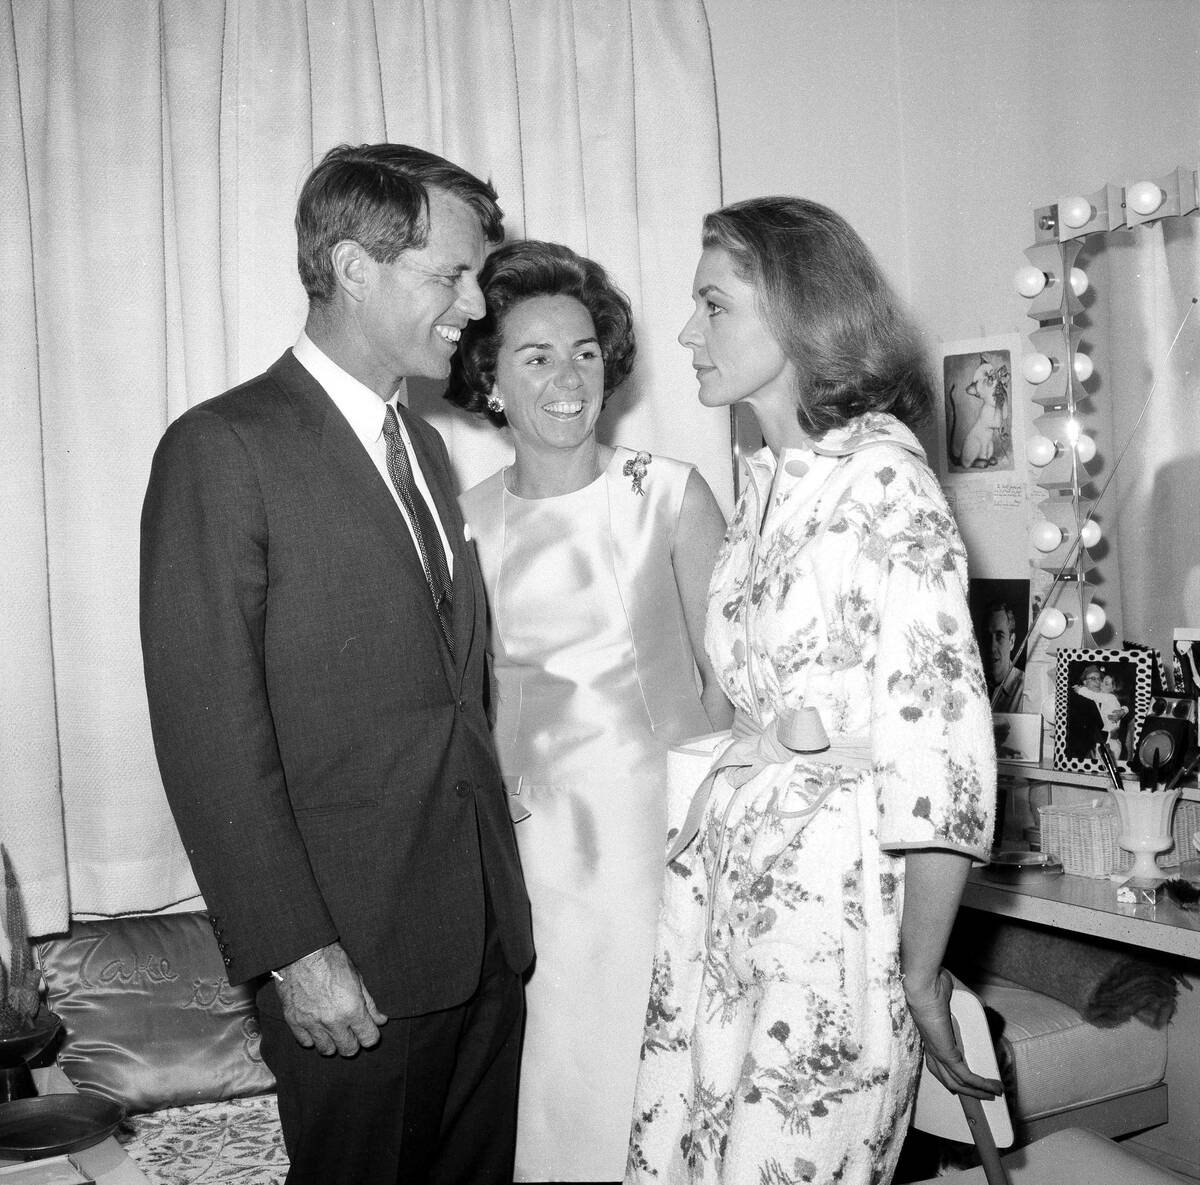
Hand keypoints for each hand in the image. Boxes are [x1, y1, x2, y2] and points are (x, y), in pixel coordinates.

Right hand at [274, 941, 387, 1056]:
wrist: (302, 951)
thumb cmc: (332, 960)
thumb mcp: (357, 978)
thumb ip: (369, 1003)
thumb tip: (381, 1020)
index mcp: (352, 1009)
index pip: (368, 1039)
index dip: (371, 1036)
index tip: (368, 1031)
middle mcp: (332, 1021)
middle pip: (348, 1049)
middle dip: (353, 1042)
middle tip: (351, 1031)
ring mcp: (312, 1024)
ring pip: (326, 1050)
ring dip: (333, 1043)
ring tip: (333, 1030)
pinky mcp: (294, 1022)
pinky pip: (306, 1043)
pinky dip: (312, 1038)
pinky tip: (317, 1027)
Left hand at [904, 968, 1002, 1099]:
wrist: (924, 984)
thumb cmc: (933, 983)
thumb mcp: (955, 994)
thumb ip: (970, 1000)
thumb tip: (983, 1005)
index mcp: (930, 1035)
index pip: (938, 1063)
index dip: (951, 1075)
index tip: (966, 1082)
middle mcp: (931, 1047)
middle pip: (946, 1078)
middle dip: (966, 1090)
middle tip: (984, 1094)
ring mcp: (937, 1052)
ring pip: (956, 1082)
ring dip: (977, 1092)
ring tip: (994, 1094)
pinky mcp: (946, 1053)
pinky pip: (966, 1076)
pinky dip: (981, 1084)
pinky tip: (993, 1087)